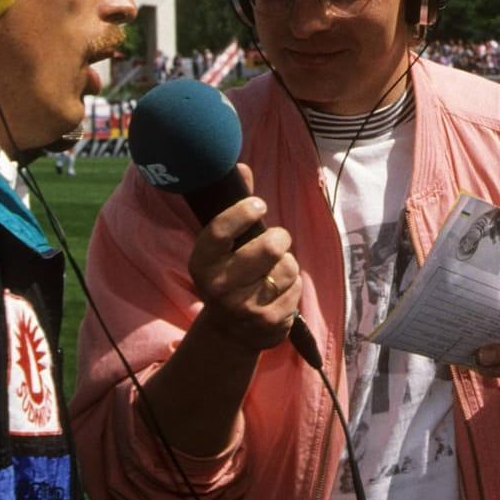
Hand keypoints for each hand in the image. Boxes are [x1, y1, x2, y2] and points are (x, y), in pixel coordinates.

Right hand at [187, 164, 300, 352]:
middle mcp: (219, 287)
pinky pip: (297, 287)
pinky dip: (293, 285)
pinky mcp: (269, 322)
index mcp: (201, 263)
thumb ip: (233, 206)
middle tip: (276, 240)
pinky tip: (278, 292)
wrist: (229, 331)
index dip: (243, 212)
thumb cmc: (229, 274)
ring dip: (288, 263)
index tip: (259, 205)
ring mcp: (244, 307)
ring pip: (288, 266)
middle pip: (269, 246)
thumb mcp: (223, 246)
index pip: (221, 229)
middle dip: (279, 237)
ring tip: (274, 271)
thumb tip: (243, 167)